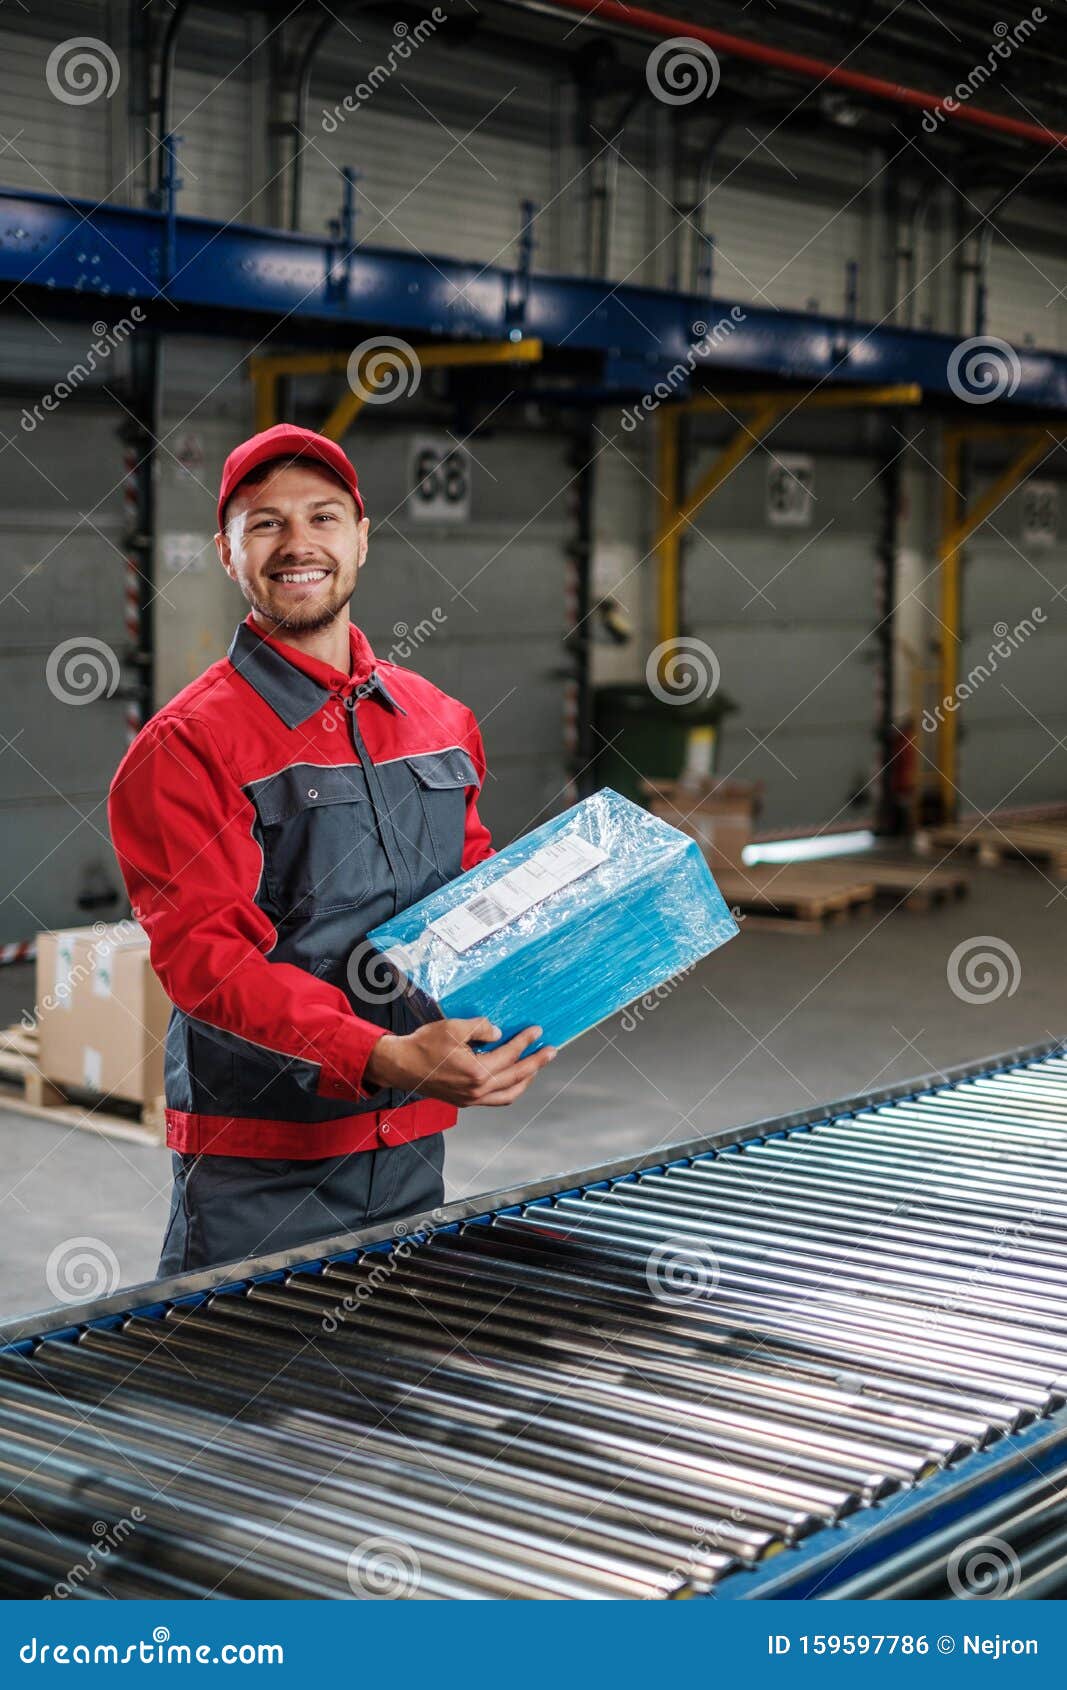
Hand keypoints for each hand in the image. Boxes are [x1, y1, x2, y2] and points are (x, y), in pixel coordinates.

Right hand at [365, 1017, 556, 1107]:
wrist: (400, 1065)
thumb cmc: (423, 1045)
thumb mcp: (453, 1028)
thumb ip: (480, 1028)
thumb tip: (498, 1033)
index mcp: (476, 1071)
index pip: (509, 1054)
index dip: (525, 1041)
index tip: (537, 1031)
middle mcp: (477, 1089)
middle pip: (516, 1076)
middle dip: (536, 1063)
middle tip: (550, 1051)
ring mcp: (471, 1098)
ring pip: (509, 1094)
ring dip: (526, 1079)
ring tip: (536, 1066)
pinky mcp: (465, 1101)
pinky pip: (496, 1099)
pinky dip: (510, 1089)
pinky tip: (513, 1078)